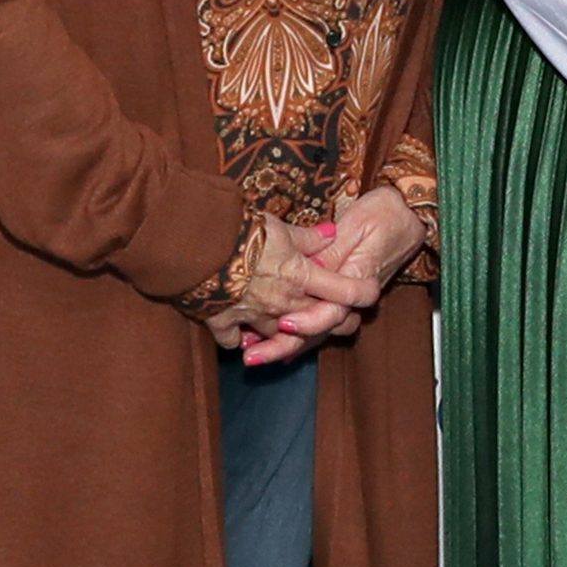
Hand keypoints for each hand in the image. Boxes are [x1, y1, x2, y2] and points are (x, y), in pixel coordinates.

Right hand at [210, 217, 384, 365]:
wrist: (196, 245)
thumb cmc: (243, 231)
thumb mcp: (281, 227)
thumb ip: (309, 236)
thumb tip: (333, 232)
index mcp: (300, 277)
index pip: (344, 290)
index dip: (362, 294)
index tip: (371, 294)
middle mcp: (282, 303)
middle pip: (316, 322)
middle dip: (330, 322)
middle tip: (341, 321)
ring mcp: (253, 315)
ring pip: (277, 334)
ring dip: (283, 333)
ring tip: (285, 327)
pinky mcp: (223, 321)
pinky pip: (234, 339)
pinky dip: (238, 338)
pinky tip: (240, 334)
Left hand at [235, 187, 426, 365]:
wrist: (409, 214)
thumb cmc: (384, 214)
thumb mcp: (357, 225)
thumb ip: (333, 250)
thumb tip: (311, 268)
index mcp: (357, 278)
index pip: (333, 311)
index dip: (308, 321)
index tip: (284, 323)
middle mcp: (352, 296)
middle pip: (319, 331)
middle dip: (286, 346)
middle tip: (253, 354)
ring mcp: (346, 299)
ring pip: (316, 332)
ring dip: (285, 345)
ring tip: (253, 353)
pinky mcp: (339, 297)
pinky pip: (317, 323)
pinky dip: (294, 335)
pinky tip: (270, 340)